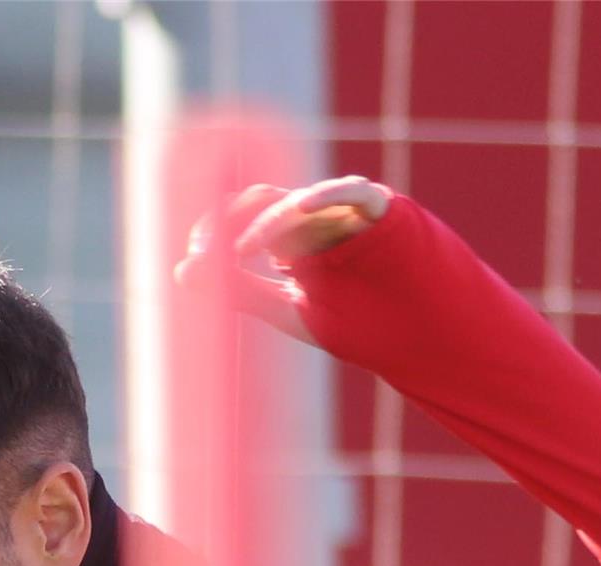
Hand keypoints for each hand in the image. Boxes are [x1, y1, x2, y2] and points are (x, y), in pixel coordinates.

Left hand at [175, 176, 388, 344]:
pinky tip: (302, 207)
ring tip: (245, 250)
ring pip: (300, 201)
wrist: (421, 339)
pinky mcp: (382, 210)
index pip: (244, 218)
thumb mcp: (289, 312)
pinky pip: (352, 193)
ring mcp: (347, 212)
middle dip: (230, 222)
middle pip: (264, 200)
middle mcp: (317, 219)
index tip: (193, 259)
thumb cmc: (362, 325)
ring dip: (268, 223)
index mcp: (293, 240)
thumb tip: (179, 273)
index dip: (215, 232)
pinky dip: (326, 195)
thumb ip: (238, 292)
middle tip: (207, 251)